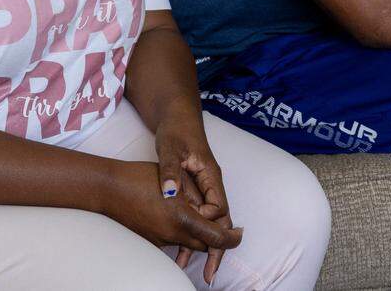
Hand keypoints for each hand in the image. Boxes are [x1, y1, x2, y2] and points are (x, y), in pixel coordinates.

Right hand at [104, 161, 241, 265]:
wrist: (108, 189)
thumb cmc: (140, 178)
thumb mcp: (174, 181)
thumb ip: (195, 196)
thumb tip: (209, 208)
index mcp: (183, 219)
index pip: (217, 238)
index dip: (232, 239)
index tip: (240, 234)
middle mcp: (173, 234)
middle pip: (205, 245)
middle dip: (216, 239)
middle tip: (226, 230)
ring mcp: (160, 240)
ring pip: (188, 244)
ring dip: (198, 236)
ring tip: (201, 220)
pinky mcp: (151, 241)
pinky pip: (173, 241)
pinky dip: (181, 235)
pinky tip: (178, 219)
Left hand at [156, 115, 235, 283]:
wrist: (176, 116)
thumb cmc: (176, 131)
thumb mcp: (171, 149)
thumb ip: (171, 171)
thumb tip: (170, 192)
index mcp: (210, 175)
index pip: (219, 208)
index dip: (210, 224)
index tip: (197, 236)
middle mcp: (211, 184)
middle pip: (220, 221)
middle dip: (217, 247)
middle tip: (211, 274)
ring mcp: (203, 187)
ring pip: (208, 221)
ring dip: (202, 244)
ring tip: (192, 268)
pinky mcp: (194, 189)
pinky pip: (197, 215)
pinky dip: (192, 231)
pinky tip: (180, 246)